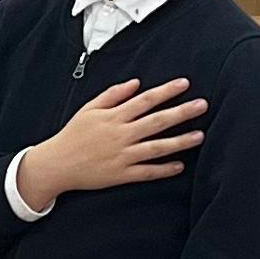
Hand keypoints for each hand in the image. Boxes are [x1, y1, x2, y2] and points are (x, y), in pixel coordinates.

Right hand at [20, 77, 205, 204]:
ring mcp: (122, 156)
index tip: (185, 84)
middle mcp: (120, 135)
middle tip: (202, 105)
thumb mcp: (89, 108)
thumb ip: (113, 95)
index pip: (145, 100)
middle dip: (181, 112)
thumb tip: (136, 84)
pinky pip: (147, 172)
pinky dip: (164, 169)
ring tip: (200, 135)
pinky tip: (180, 165)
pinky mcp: (121, 175)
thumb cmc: (73, 135)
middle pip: (156, 121)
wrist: (57, 164)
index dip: (166, 91)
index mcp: (113, 116)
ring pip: (156, 147)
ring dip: (180, 141)